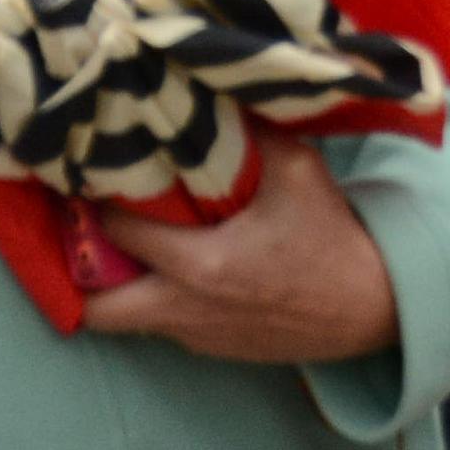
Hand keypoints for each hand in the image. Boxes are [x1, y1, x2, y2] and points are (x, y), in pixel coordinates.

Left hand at [80, 135, 397, 365]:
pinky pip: (165, 325)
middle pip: (97, 309)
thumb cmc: (331, 235)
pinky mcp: (214, 349)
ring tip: (127, 246)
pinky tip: (179, 267)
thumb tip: (212, 99)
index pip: (117, 233)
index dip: (100, 203)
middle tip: (89, 234)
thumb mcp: (297, 170)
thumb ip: (251, 136)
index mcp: (200, 264)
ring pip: (127, 321)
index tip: (96, 178)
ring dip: (120, 287)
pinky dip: (158, 298)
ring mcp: (197, 335)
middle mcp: (186, 308)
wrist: (369, 304)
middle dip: (80, 273)